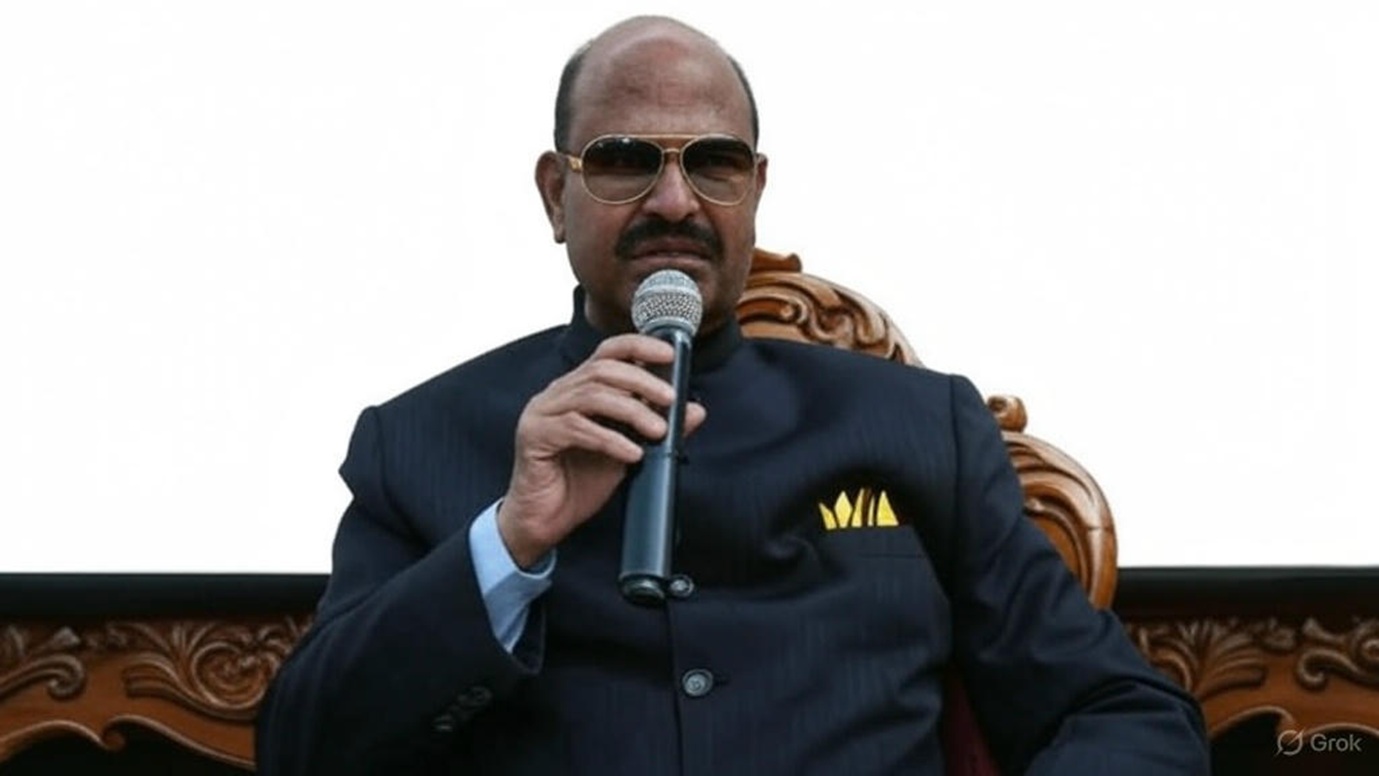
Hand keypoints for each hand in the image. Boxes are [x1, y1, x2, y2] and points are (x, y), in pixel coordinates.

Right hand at [496, 334, 706, 567]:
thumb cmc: (580, 483)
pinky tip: (632, 453)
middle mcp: (558, 394)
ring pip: (591, 395)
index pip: (608, 353)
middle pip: (602, 369)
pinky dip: (610, 439)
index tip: (670, 354)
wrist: (545, 520)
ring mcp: (542, 412)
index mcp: (578, 389)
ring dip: (631, 411)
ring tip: (658, 431)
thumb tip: (695, 410)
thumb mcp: (629, 451)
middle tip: (670, 398)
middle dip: (642, 381)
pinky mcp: (534, 436)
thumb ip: (657, 428)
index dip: (639, 347)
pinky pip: (576, 428)